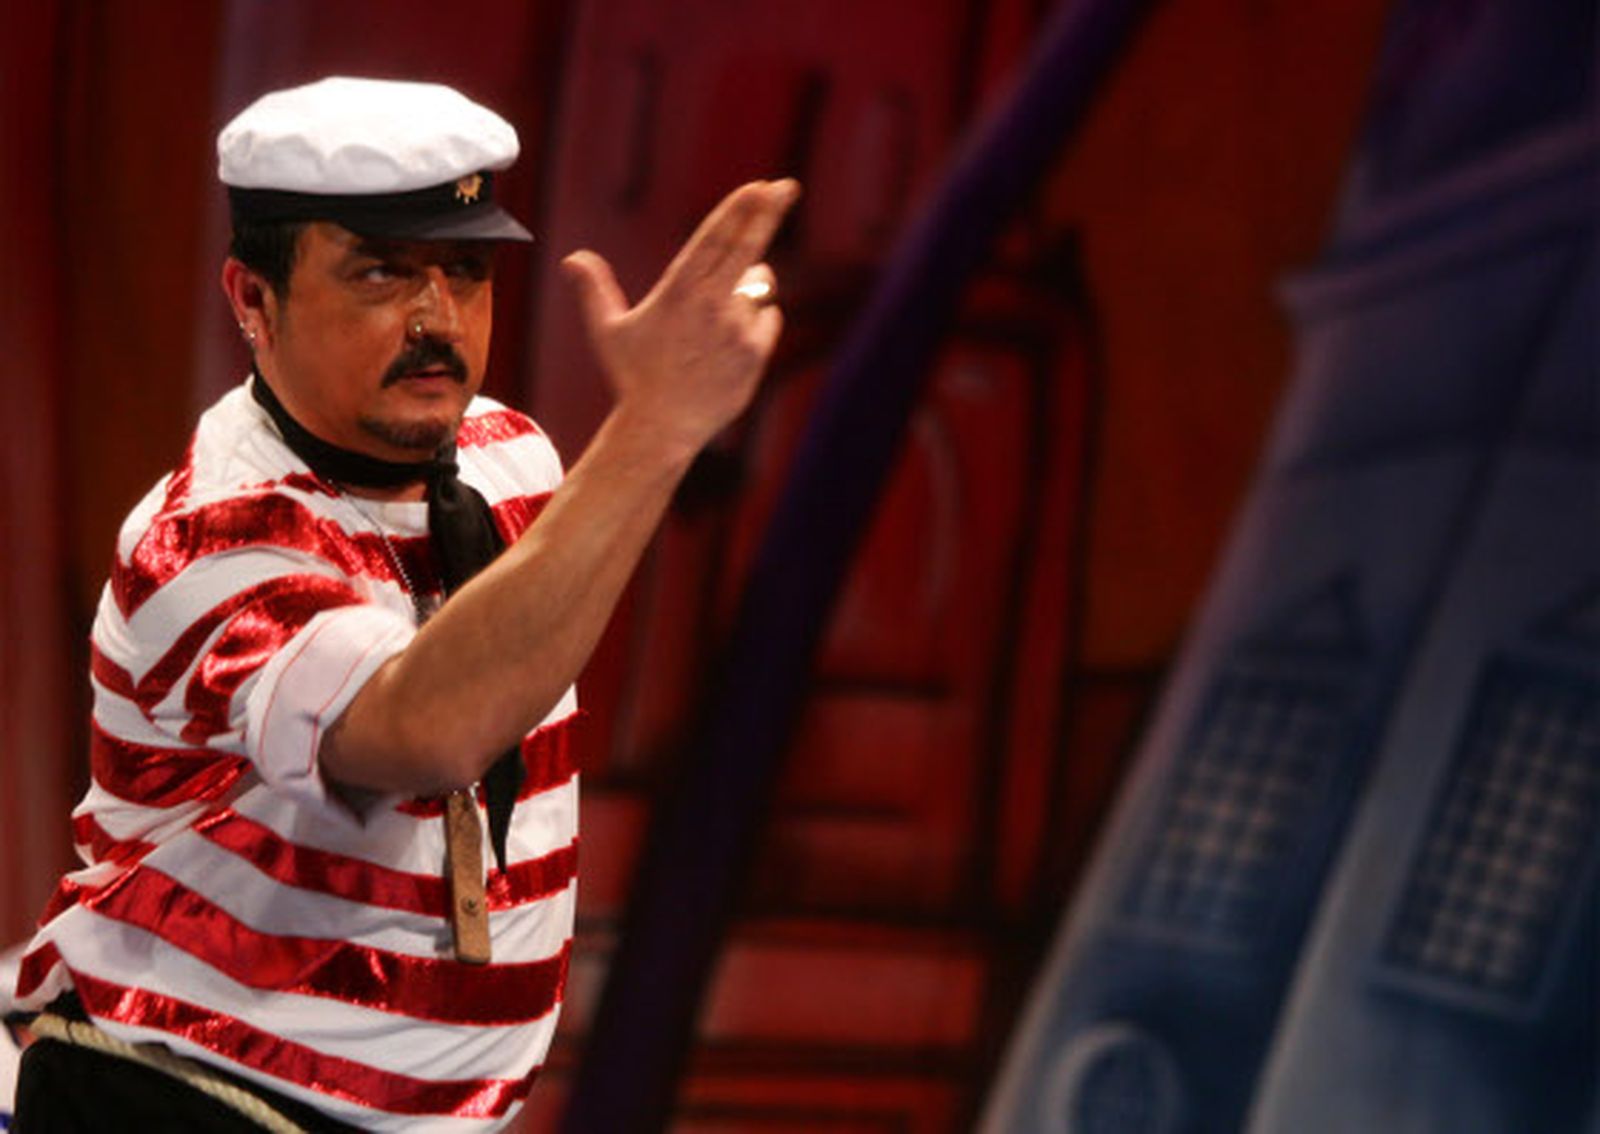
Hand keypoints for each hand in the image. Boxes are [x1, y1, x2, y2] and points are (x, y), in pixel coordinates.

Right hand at [561, 179, 801, 454]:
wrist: (662, 427)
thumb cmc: (633, 378)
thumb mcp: (607, 331)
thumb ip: (594, 290)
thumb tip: (574, 259)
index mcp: (678, 291)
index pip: (713, 238)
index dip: (737, 208)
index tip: (758, 186)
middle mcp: (711, 304)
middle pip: (746, 246)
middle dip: (768, 211)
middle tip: (786, 185)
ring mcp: (737, 328)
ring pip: (760, 285)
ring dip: (751, 285)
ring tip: (718, 318)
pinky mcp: (756, 352)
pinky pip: (769, 318)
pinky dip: (758, 321)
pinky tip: (732, 344)